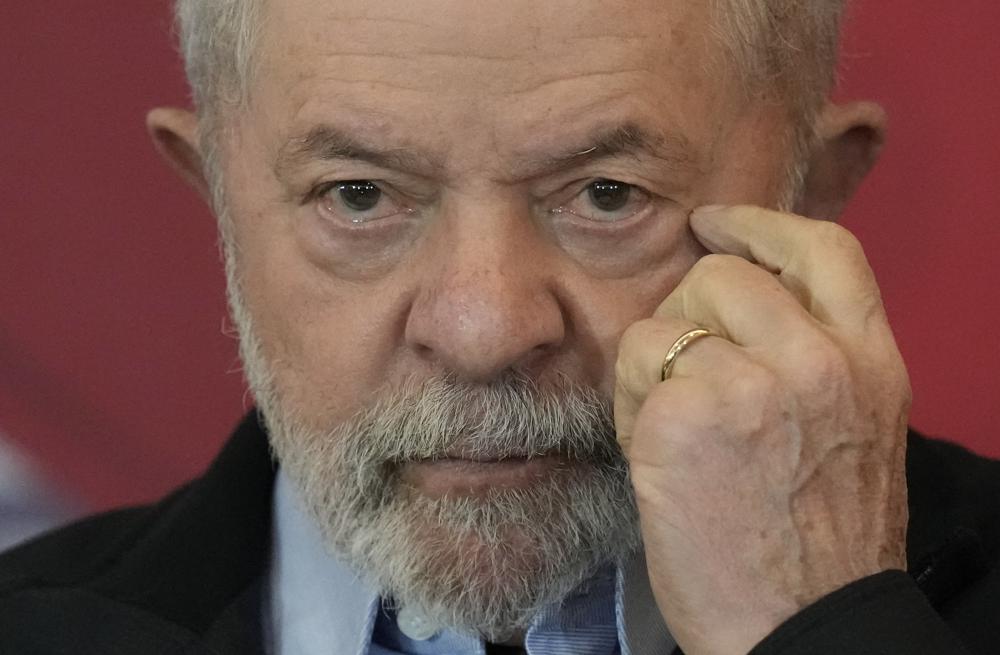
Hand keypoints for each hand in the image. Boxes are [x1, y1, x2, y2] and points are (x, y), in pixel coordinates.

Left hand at [614, 205, 910, 654]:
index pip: (824, 249)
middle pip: (723, 274)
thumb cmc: (819, 544)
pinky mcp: (687, 418)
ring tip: (674, 430)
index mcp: (870, 363)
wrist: (802, 629)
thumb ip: (814, 359)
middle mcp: (818, 363)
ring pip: (664, 322)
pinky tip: (654, 454)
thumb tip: (742, 300)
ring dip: (654, 369)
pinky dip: (629, 406)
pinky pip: (633, 369)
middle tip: (686, 373)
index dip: (761, 223)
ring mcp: (752, 387)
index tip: (716, 223)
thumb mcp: (854, 433)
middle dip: (687, 312)